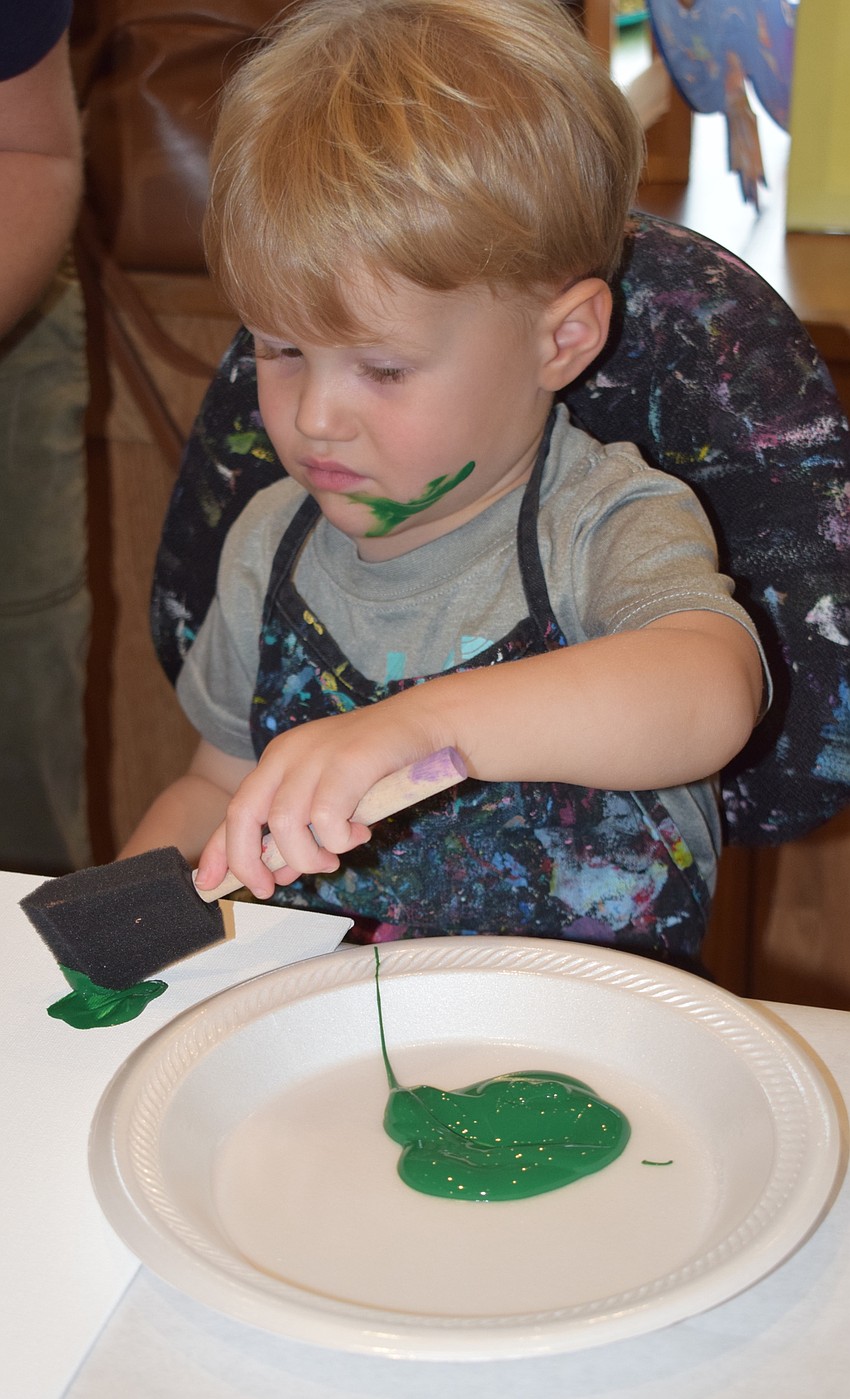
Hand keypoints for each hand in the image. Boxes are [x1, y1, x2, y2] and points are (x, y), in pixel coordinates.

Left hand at [194, 703, 444, 899]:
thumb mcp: (327, 793)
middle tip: (270, 886)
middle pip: (243, 815)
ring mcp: (315, 755)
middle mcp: (287, 754)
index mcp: (278, 759)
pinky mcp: (346, 762)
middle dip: (248, 861)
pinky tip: (360, 832)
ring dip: (307, 856)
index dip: (218, 851)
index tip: (207, 884)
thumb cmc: (378, 764)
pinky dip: (339, 839)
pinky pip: (326, 820)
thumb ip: (300, 828)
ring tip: (335, 856)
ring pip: (285, 825)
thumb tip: (276, 871)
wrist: (424, 723)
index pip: (235, 810)